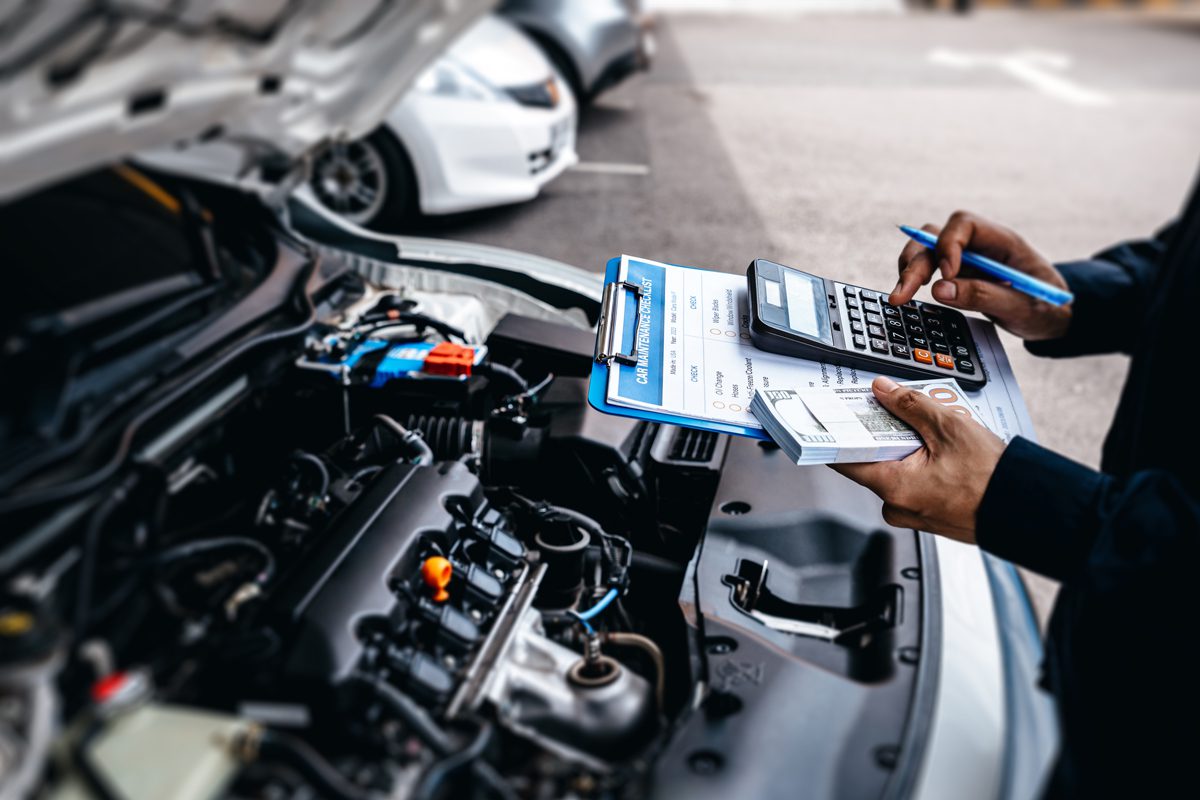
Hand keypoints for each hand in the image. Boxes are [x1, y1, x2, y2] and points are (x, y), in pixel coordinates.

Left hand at [831, 376, 1005, 543]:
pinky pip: (913, 484)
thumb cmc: (992, 478)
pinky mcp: (928, 514)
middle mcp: (896, 506)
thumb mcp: (949, 428)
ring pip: (896, 472)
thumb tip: (883, 390)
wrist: (1025, 508)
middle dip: (883, 435)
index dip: (838, 435)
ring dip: (907, 449)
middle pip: (872, 462)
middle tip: (896, 412)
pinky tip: (942, 452)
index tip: (836, 418)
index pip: (844, 460)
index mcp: (893, 486)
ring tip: (931, 432)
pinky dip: (921, 465)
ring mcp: (912, 513)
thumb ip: (910, 405)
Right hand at [888, 211, 1071, 341]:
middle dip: (915, 263)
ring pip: (923, 250)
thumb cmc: (1045, 307)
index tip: (945, 275)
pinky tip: (908, 299)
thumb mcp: (1023, 307)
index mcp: (1001, 241)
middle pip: (934, 237)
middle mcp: (977, 246)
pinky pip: (926, 270)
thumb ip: (984, 297)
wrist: (1051, 317)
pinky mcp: (955, 276)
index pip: (964, 225)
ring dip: (908, 270)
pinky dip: (912, 281)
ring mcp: (964, 260)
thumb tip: (939, 290)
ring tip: (899, 297)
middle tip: (902, 294)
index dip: (948, 245)